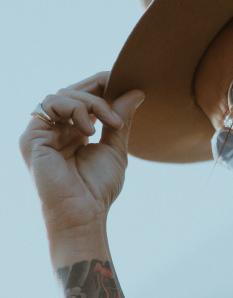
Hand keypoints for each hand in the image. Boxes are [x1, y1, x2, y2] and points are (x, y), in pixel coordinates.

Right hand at [20, 72, 144, 233]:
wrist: (83, 214)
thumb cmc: (98, 189)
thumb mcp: (115, 149)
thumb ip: (121, 120)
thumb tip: (136, 92)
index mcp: (73, 130)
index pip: (83, 95)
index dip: (102, 84)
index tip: (126, 84)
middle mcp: (55, 128)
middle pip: (73, 90)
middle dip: (99, 88)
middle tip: (122, 95)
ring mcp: (42, 132)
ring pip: (63, 94)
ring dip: (91, 102)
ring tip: (110, 122)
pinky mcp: (32, 137)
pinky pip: (50, 104)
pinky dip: (75, 109)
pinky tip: (90, 131)